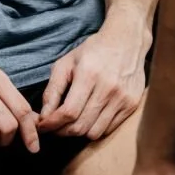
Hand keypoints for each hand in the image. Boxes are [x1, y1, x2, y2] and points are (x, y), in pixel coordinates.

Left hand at [38, 18, 148, 142]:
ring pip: (94, 132)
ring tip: (70, 124)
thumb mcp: (66, 64)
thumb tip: (44, 116)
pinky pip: (108, 129)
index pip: (68, 112)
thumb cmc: (92, 51)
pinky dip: (95, 129)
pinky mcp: (132, 105)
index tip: (42, 126)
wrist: (127, 41)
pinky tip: (88, 118)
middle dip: (61, 132)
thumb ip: (53, 90)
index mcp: (89, 75)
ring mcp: (122, 98)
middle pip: (80, 126)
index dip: (52, 124)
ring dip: (78, 133)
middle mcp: (108, 88)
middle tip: (54, 128)